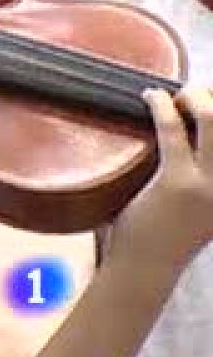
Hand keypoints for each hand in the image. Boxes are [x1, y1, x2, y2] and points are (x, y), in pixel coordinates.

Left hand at [111, 88, 212, 272]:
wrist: (148, 266)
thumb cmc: (171, 230)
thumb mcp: (207, 201)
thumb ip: (209, 170)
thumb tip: (196, 126)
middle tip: (199, 91)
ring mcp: (210, 185)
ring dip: (197, 98)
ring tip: (180, 94)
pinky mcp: (178, 184)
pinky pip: (174, 131)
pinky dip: (162, 106)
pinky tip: (151, 96)